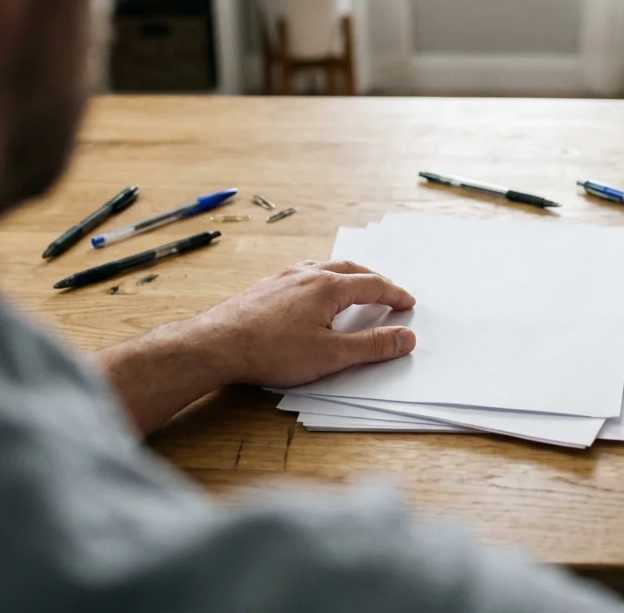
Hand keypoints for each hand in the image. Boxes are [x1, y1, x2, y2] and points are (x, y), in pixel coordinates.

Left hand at [173, 260, 417, 388]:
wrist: (217, 344)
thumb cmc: (271, 351)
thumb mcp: (331, 355)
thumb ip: (372, 346)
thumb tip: (406, 337)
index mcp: (328, 287)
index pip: (372, 285)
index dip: (394, 294)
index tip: (407, 303)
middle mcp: (307, 274)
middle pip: (350, 269)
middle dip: (374, 280)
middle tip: (388, 291)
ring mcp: (284, 277)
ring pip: (325, 267)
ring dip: (347, 275)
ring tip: (355, 287)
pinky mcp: (266, 286)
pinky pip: (303, 274)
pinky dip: (322, 279)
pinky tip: (314, 292)